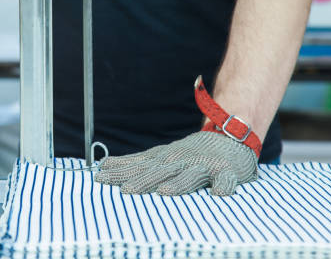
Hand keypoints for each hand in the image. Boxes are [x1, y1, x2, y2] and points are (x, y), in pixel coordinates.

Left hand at [94, 131, 257, 195]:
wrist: (229, 136)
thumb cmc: (188, 153)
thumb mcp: (160, 154)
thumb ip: (135, 163)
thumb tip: (103, 166)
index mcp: (164, 159)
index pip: (139, 166)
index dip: (120, 172)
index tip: (101, 178)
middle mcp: (181, 161)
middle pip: (160, 172)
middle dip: (142, 181)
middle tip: (126, 191)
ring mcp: (204, 166)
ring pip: (190, 176)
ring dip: (178, 184)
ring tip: (165, 192)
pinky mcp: (227, 172)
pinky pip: (226, 180)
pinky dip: (223, 186)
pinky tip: (217, 194)